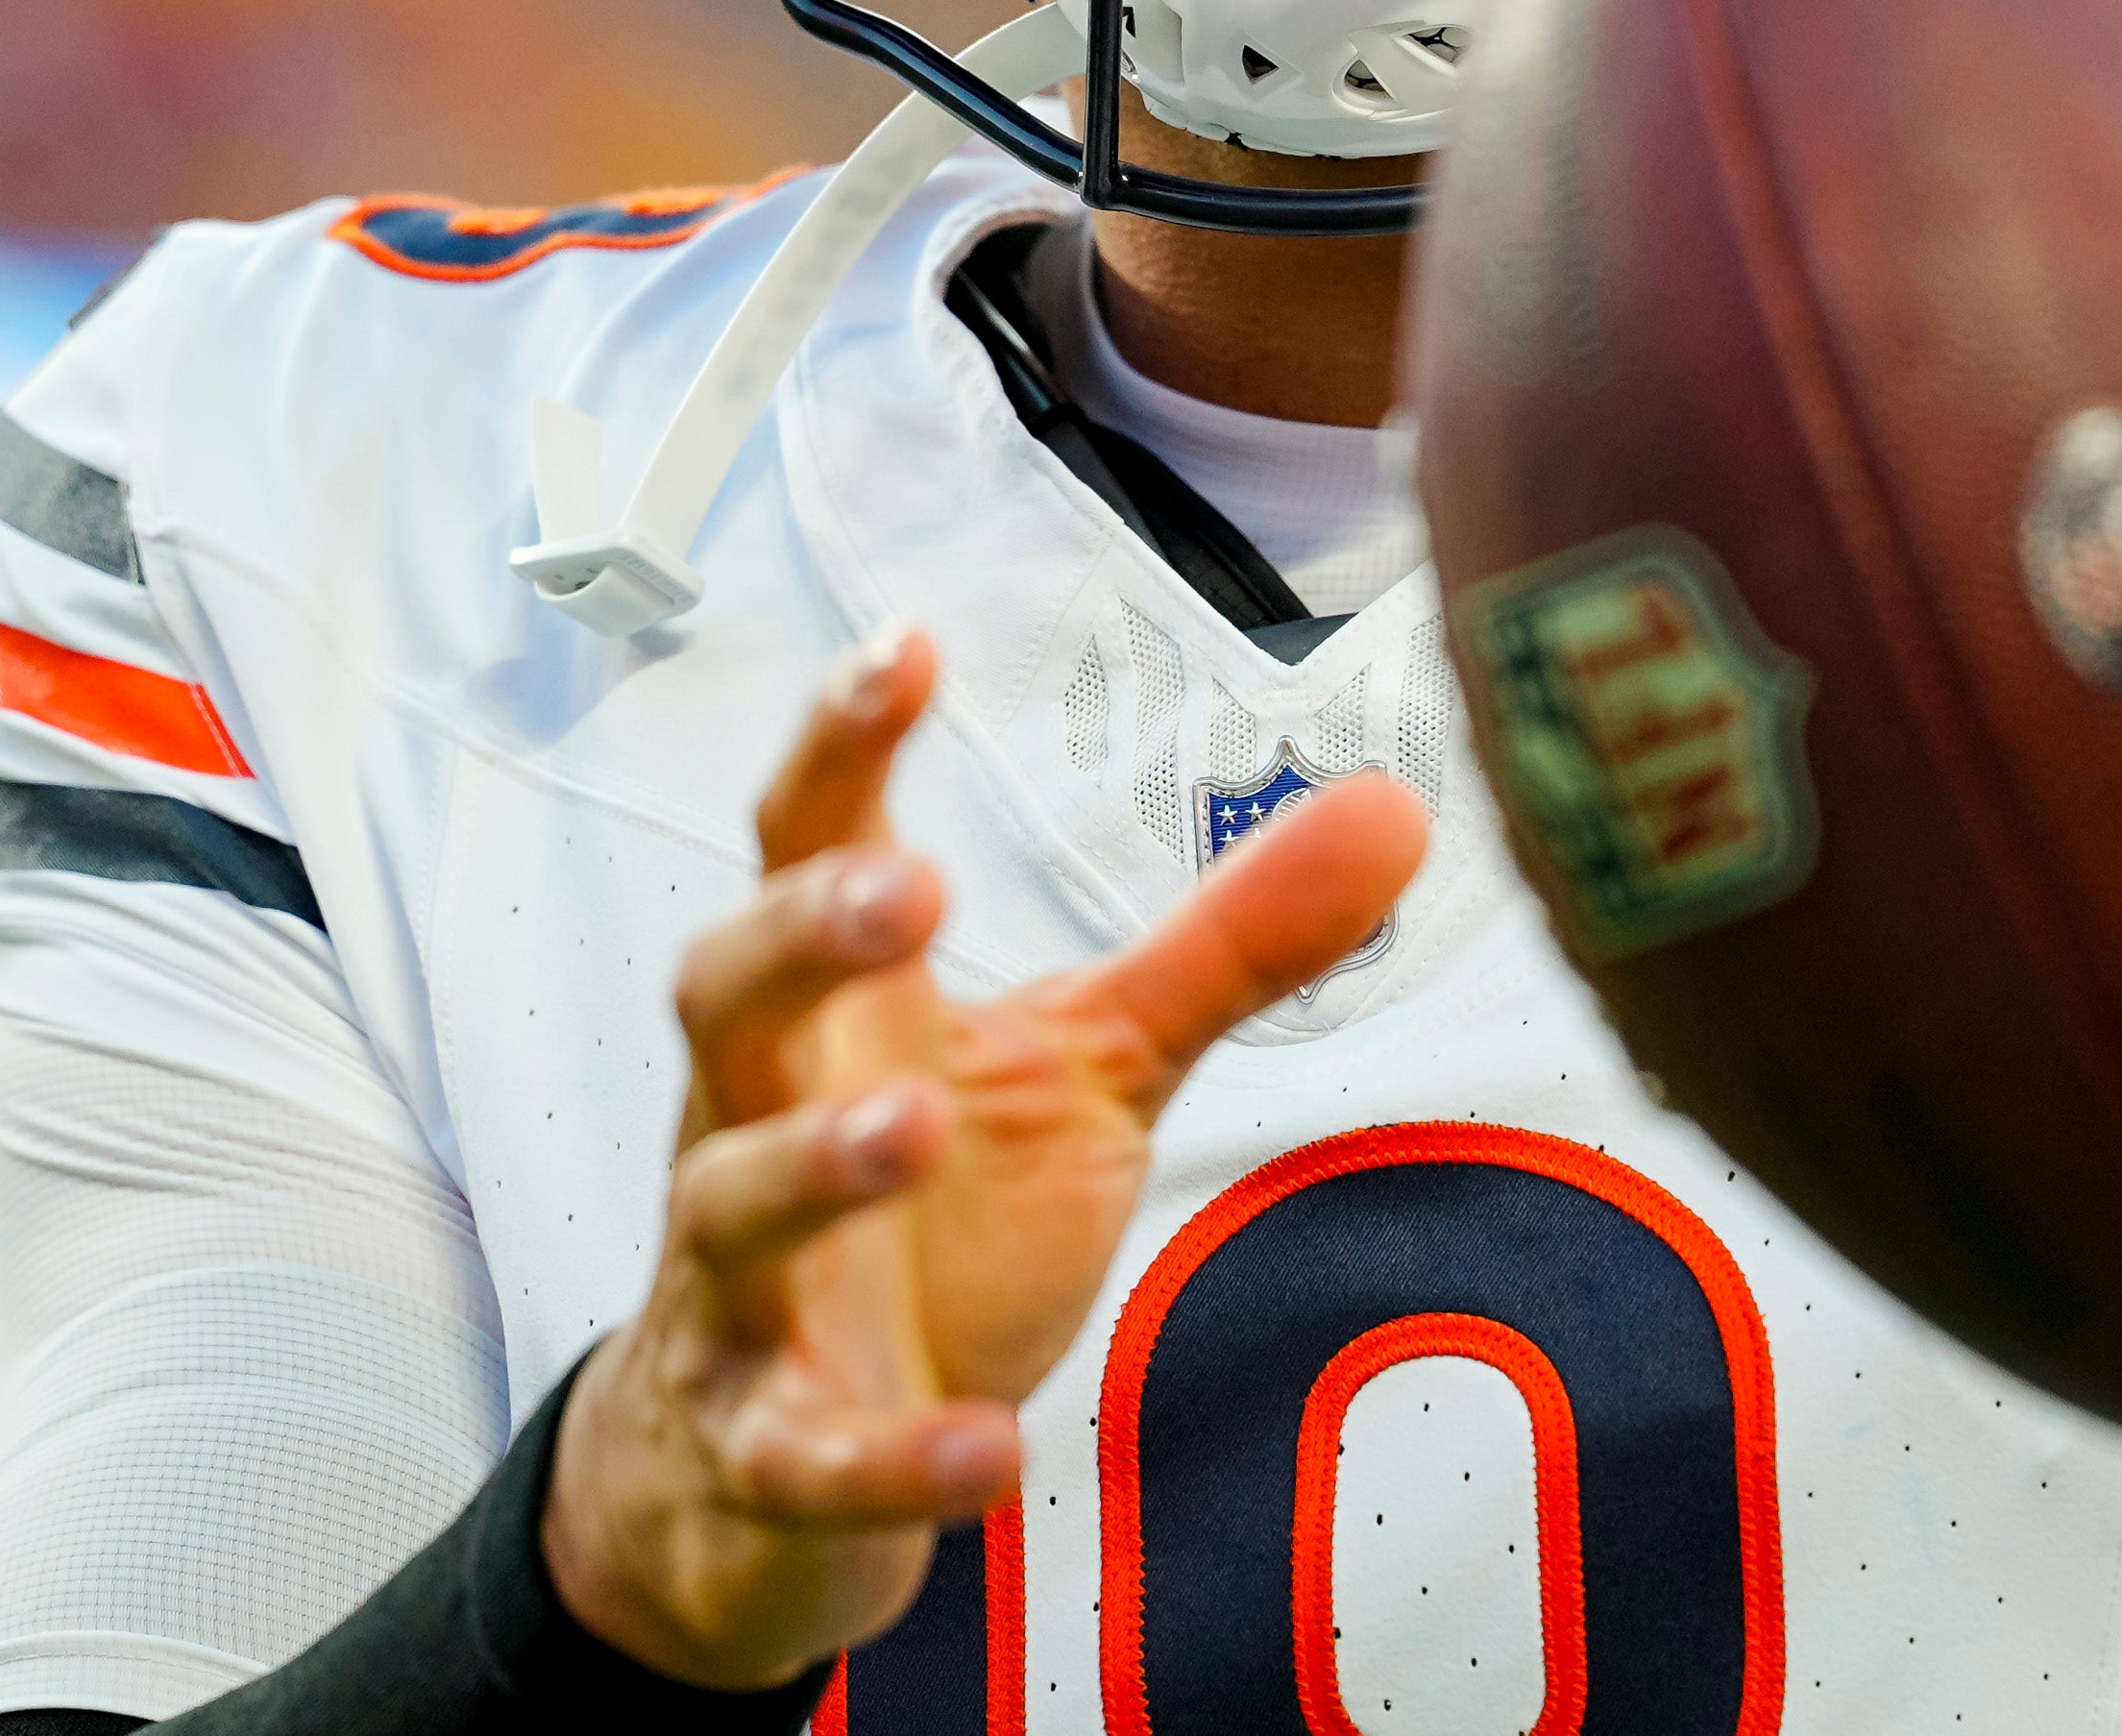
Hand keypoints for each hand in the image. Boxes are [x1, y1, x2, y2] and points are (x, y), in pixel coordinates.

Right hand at [542, 626, 1428, 1686]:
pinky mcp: (757, 1449)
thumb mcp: (1090, 1070)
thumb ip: (1222, 948)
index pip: (812, 848)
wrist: (769, 1479)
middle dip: (804, 934)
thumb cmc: (933, 1223)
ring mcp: (738, 1290)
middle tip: (910, 889)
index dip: (841, 745)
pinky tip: (989, 1453)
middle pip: (725, 993)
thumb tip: (1396, 804)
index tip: (904, 642)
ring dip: (813, 1162)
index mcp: (843, 1014)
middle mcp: (760, 1121)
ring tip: (915, 1125)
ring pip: (729, 1203)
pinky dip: (886, 1456)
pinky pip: (797, 1452)